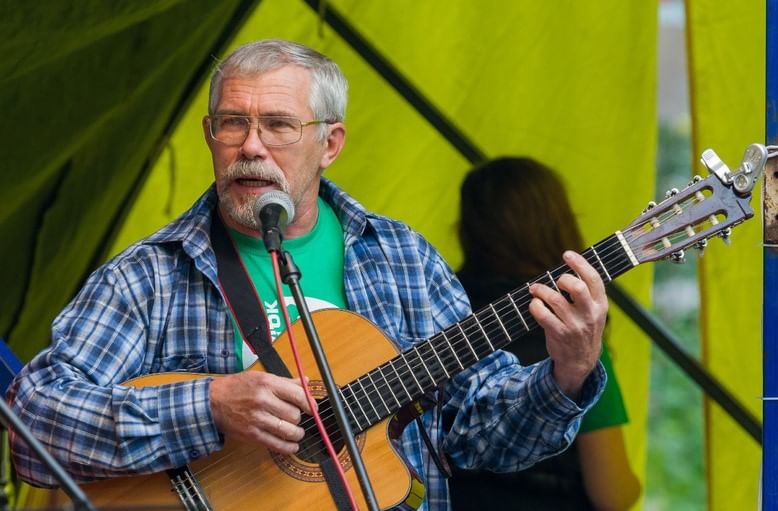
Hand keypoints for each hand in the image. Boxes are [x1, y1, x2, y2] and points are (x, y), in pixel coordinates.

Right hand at [209, 371, 314, 453]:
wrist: (212, 403)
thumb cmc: (237, 388)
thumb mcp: (261, 377)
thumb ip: (285, 382)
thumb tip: (305, 382)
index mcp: (267, 383)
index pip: (297, 394)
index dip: (309, 403)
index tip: (311, 408)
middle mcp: (263, 400)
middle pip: (294, 414)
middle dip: (298, 417)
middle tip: (295, 417)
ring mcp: (257, 419)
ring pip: (288, 430)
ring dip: (297, 433)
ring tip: (297, 432)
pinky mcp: (252, 435)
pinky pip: (276, 444)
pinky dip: (288, 447)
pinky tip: (292, 445)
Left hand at [528, 250, 607, 399]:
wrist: (581, 361)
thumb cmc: (584, 329)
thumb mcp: (594, 311)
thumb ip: (586, 292)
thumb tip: (569, 267)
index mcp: (600, 304)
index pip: (593, 279)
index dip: (580, 263)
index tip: (567, 254)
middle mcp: (589, 314)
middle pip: (577, 287)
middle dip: (562, 279)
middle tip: (555, 280)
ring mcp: (574, 325)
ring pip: (555, 300)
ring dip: (541, 290)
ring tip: (535, 289)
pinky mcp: (559, 334)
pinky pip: (542, 315)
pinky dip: (534, 306)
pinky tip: (534, 304)